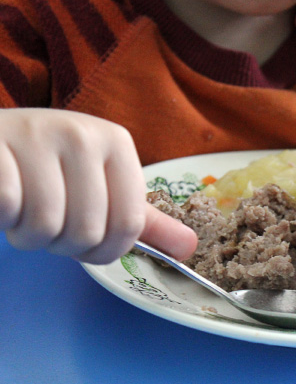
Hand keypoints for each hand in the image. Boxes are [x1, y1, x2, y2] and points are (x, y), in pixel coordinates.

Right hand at [0, 108, 196, 263]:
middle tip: (51, 227)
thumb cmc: (52, 169)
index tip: (88, 241)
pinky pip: (10, 208)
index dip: (106, 250)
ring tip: (26, 214)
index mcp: (117, 143)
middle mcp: (82, 134)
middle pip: (88, 232)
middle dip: (65, 246)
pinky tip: (6, 202)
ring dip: (31, 237)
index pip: (129, 225)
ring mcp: (37, 135)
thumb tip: (189, 248)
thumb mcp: (104, 186)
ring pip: (46, 227)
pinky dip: (6, 220)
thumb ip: (143, 220)